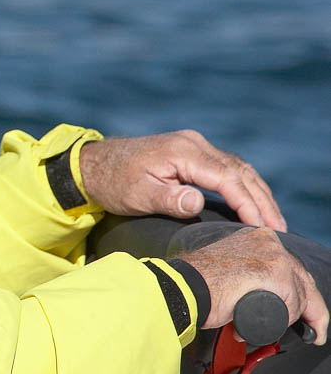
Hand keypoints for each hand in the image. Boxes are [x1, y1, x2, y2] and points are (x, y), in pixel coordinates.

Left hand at [78, 130, 285, 230]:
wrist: (94, 165)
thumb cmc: (114, 183)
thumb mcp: (138, 195)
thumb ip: (169, 199)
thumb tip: (198, 202)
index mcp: (183, 151)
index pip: (227, 178)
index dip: (248, 204)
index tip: (262, 228)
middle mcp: (193, 142)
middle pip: (239, 171)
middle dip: (261, 200)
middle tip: (279, 230)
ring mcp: (194, 144)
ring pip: (237, 168)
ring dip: (257, 192)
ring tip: (273, 221)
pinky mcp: (191, 151)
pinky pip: (227, 167)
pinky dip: (244, 185)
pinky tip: (252, 203)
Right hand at [178, 227, 328, 344]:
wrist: (183, 286)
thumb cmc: (196, 283)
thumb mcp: (229, 267)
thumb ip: (248, 273)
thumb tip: (263, 295)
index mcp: (257, 237)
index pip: (290, 267)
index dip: (298, 293)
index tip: (300, 310)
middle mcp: (269, 241)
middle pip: (303, 280)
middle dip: (308, 308)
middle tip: (311, 329)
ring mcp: (274, 256)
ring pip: (301, 295)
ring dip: (289, 317)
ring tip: (266, 329)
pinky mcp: (276, 274)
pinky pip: (294, 305)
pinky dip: (284, 320)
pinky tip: (266, 326)